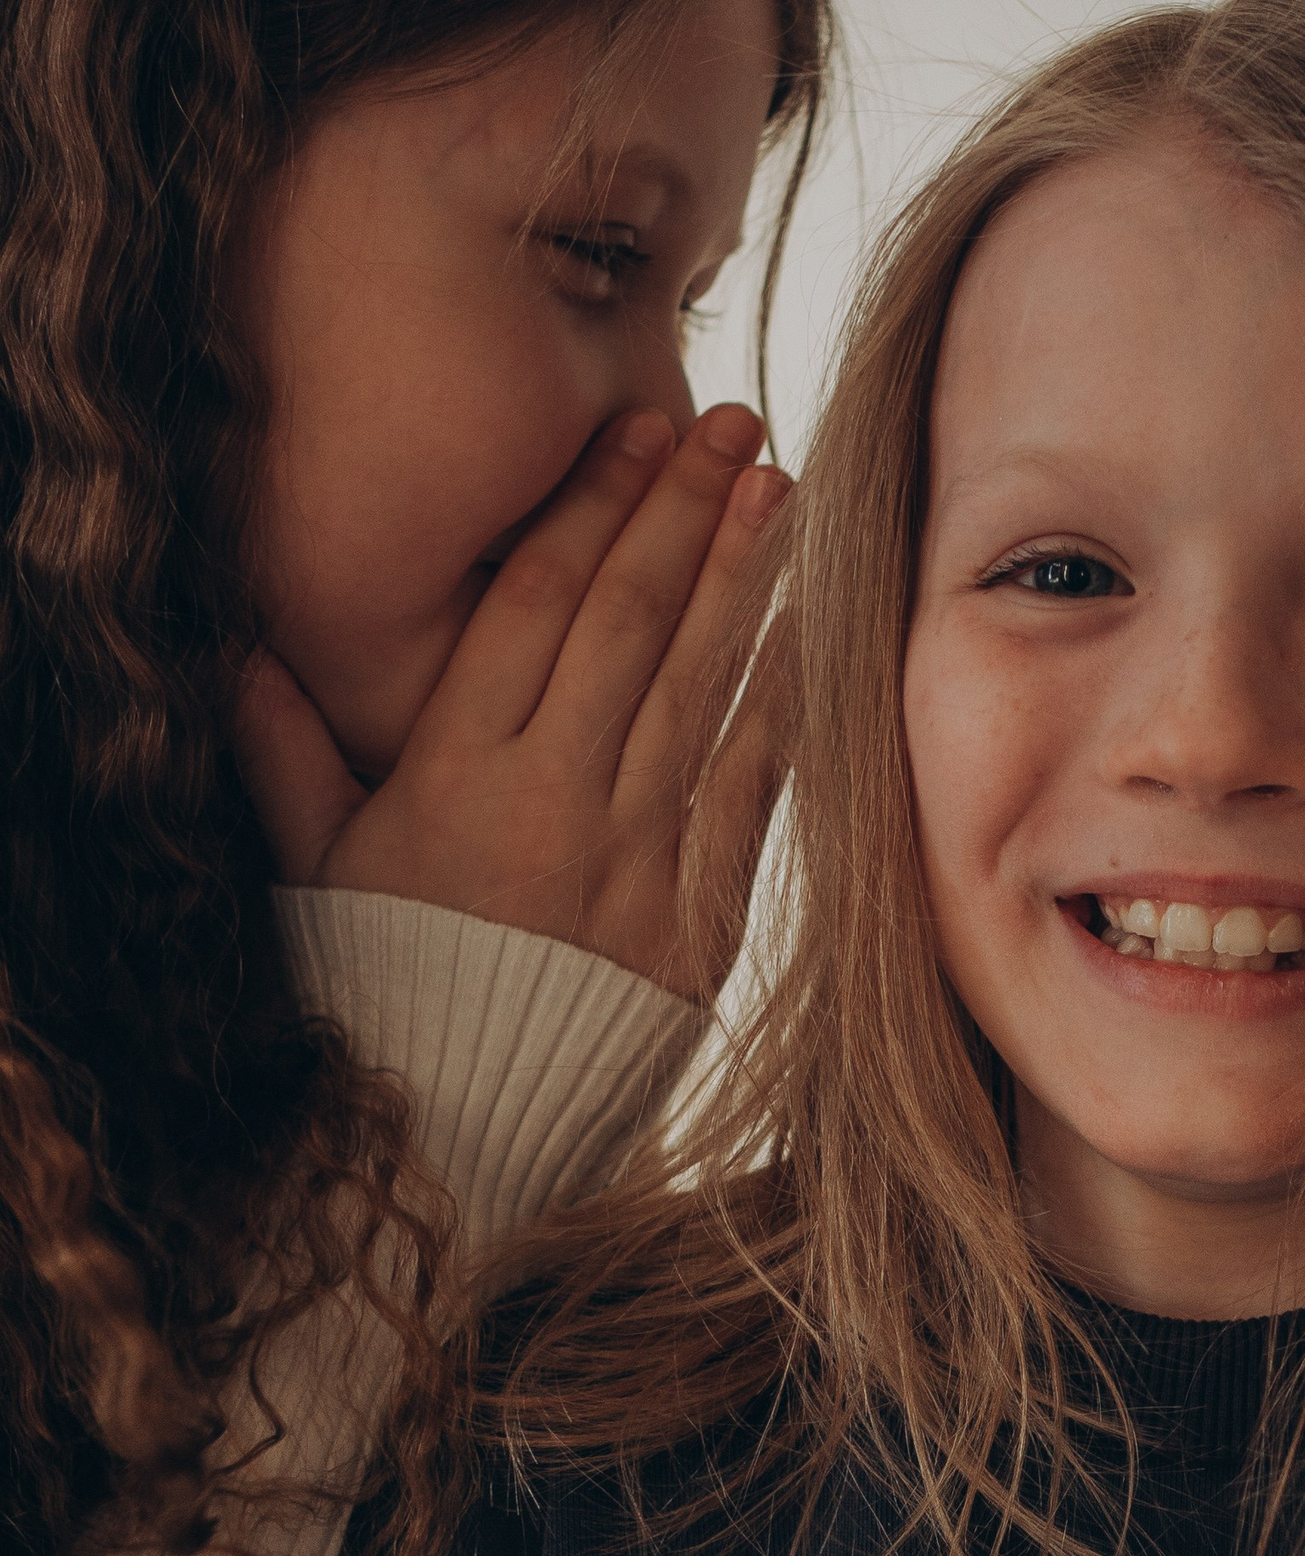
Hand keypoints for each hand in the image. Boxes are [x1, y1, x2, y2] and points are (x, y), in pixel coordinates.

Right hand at [235, 404, 787, 1003]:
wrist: (454, 1131)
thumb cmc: (380, 989)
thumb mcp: (317, 869)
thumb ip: (288, 755)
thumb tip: (245, 653)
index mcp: (455, 771)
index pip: (536, 603)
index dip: (594, 507)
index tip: (637, 432)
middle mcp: (552, 800)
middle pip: (632, 622)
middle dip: (684, 511)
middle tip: (731, 424)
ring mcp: (633, 860)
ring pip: (699, 688)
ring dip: (748, 580)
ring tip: (783, 492)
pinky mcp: (696, 923)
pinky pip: (746, 792)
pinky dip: (782, 707)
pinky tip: (808, 634)